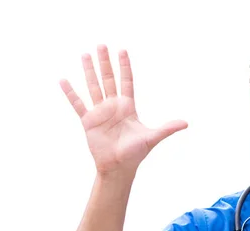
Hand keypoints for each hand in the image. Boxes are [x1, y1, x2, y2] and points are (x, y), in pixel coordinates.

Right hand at [60, 45, 187, 175]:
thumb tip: (186, 123)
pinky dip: (70, 93)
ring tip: (85, 55)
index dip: (124, 67)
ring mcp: (99, 112)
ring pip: (93, 86)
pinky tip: (63, 80)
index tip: (122, 50)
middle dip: (105, 62)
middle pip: (108, 79)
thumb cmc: (135, 153)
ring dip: (89, 71)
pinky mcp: (88, 121)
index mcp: (128, 107)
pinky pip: (78, 104)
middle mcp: (113, 106)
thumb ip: (167, 128)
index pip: (126, 81)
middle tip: (101, 45)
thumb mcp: (152, 137)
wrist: (119, 167)